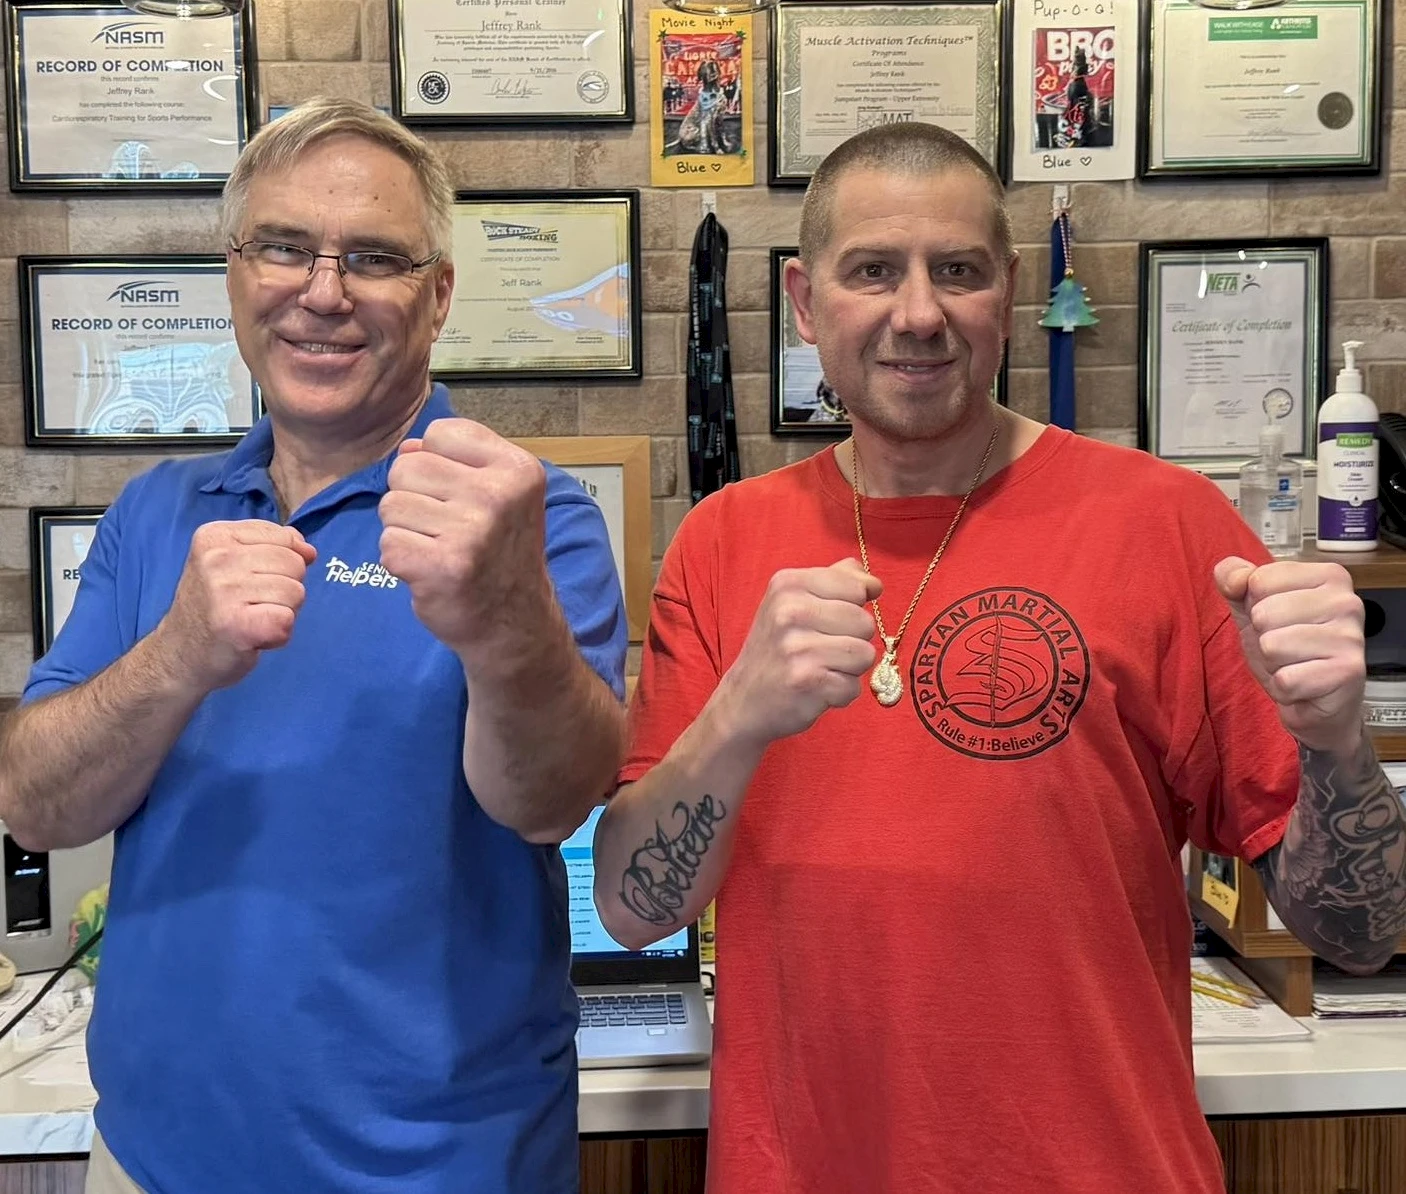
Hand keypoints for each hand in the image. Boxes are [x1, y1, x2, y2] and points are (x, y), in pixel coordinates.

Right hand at [159, 520, 315, 690]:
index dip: (283, 563)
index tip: (252, 580)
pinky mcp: (237, 624)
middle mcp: (216, 559)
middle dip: (285, 588)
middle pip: (294, 564)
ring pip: (296, 592)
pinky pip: (287, 620)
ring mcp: (224, 591)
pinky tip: (254, 637)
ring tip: (252, 619)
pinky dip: (279, 634)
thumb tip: (309, 551)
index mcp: (215, 536)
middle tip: (253, 605)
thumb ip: (274, 547)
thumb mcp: (233, 562)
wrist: (180, 654)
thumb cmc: (214, 606)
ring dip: (283, 612)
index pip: (285, 537)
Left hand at [379, 418, 548, 653]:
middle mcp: (498, 495)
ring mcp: (471, 532)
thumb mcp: (501, 494)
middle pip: (406, 466)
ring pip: (391, 505)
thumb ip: (458, 461)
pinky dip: (401, 562)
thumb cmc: (500, 553)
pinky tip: (431, 573)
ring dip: (405, 531)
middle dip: (412, 497)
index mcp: (517, 469)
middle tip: (445, 529)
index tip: (462, 497)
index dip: (437, 463)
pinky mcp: (442, 567)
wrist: (516, 624)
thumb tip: (407, 447)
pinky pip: (388, 543)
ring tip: (440, 550)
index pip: (439, 432)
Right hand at [713, 558, 881, 748]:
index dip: (854, 609)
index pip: (858, 587)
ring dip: (849, 669)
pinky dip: (840, 694)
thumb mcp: (792, 602)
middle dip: (852, 641)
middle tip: (819, 650)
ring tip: (819, 669)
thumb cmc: (776, 649)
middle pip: (865, 623)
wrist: (742, 700)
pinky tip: (814, 689)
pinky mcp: (807, 681)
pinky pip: (853, 687)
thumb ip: (835, 581)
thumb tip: (874, 582)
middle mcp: (790, 611)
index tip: (829, 622)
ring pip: (865, 654)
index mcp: (788, 584)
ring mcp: (797, 647)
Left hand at [1214, 556, 1366, 755]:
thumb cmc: (1289, 648)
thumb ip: (1235, 579)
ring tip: (1294, 664)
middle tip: (1286, 647)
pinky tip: (1303, 684)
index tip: (1279, 619)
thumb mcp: (1252, 607)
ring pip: (1272, 646)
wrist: (1316, 702)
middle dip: (1263, 637)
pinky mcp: (1347, 673)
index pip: (1260, 579)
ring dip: (1273, 663)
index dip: (1254, 605)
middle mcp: (1347, 602)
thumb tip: (1232, 576)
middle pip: (1264, 613)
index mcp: (1328, 576)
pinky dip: (1284, 688)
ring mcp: (1351, 638)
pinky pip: (1285, 679)